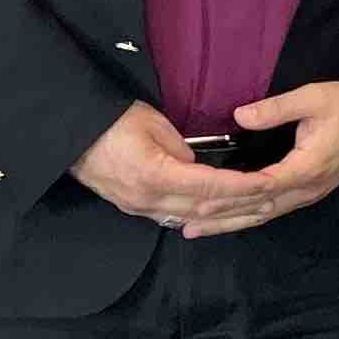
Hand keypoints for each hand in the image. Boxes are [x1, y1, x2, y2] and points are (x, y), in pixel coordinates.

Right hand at [70, 102, 256, 229]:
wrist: (67, 134)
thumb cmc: (110, 120)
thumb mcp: (151, 122)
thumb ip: (180, 147)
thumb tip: (195, 164)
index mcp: (155, 176)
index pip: (210, 186)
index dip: (241, 187)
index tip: (267, 184)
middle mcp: (149, 199)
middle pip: (204, 208)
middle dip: (240, 206)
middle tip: (271, 201)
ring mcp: (139, 207)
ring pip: (190, 217)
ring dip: (223, 217)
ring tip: (251, 212)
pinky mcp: (132, 207)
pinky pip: (172, 216)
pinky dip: (199, 217)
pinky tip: (215, 216)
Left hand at [182, 82, 338, 236]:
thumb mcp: (312, 98)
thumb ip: (275, 108)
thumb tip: (240, 115)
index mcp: (306, 167)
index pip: (261, 186)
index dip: (229, 194)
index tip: (200, 201)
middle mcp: (307, 188)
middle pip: (258, 210)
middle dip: (222, 218)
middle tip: (187, 225)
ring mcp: (310, 193)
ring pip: (265, 215)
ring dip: (232, 223)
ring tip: (199, 230)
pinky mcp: (310, 191)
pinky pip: (274, 210)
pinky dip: (249, 216)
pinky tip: (231, 219)